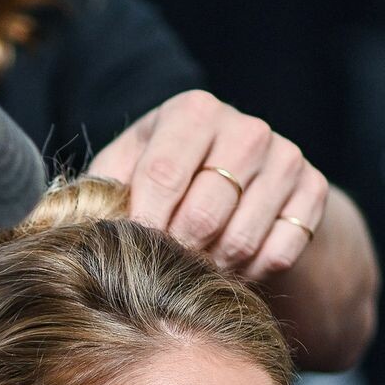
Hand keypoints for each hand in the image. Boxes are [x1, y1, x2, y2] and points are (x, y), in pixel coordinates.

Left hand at [90, 90, 329, 281]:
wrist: (240, 179)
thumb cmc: (163, 177)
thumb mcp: (126, 170)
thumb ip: (100, 190)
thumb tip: (70, 224)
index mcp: (192, 111)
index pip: (163, 174)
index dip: (143, 223)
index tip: (128, 253)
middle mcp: (246, 128)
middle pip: (203, 214)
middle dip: (177, 253)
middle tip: (161, 270)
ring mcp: (286, 157)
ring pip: (241, 240)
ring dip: (211, 269)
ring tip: (193, 270)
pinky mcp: (313, 190)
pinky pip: (279, 253)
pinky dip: (250, 273)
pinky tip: (231, 267)